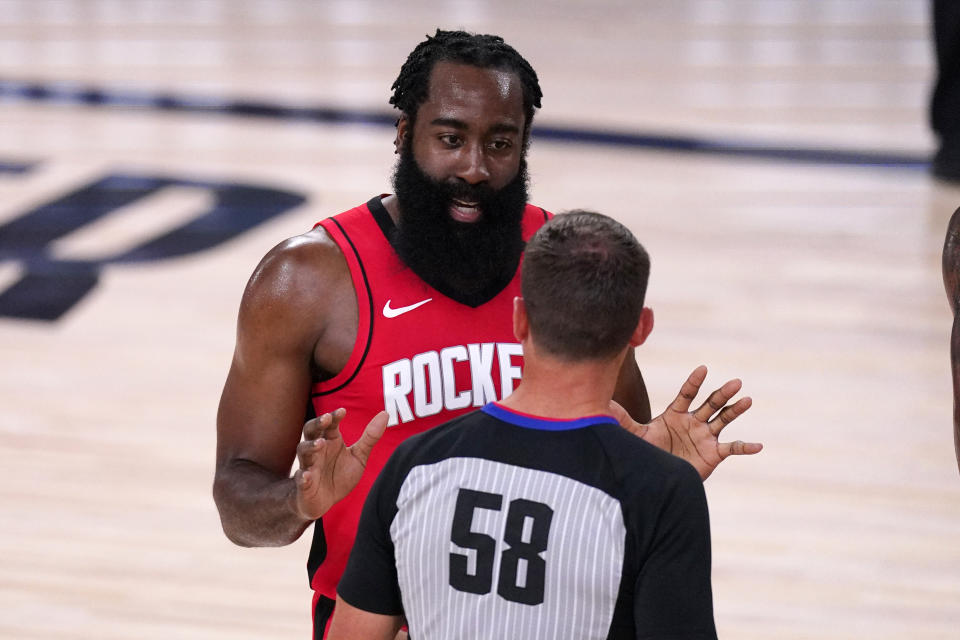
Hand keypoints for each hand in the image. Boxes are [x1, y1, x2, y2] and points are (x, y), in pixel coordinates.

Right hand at [293, 408, 387, 519]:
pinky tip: (307, 475)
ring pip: (304, 451)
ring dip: (310, 446)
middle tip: (326, 418)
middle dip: (317, 423)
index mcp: (330, 441)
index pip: (329, 424)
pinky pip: (301, 479)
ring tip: (320, 443)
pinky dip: (303, 477)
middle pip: (311, 431)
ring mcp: (309, 466)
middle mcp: (317, 451)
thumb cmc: (340, 475)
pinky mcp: (305, 485)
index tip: (343, 411)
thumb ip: (370, 437)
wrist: (325, 502)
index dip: (334, 416)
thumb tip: (385, 414)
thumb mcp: (358, 456)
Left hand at [610, 365, 760, 479]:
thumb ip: (622, 418)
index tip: (703, 369)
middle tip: (736, 381)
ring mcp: (705, 436)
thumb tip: (602, 403)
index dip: (695, 382)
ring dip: (736, 410)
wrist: (656, 478)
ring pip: (724, 419)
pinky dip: (746, 447)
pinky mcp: (714, 453)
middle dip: (722, 393)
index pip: (687, 394)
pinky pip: (733, 448)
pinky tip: (759, 445)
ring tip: (747, 399)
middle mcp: (693, 421)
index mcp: (676, 414)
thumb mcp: (634, 434)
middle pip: (710, 403)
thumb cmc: (647, 453)